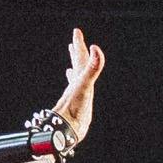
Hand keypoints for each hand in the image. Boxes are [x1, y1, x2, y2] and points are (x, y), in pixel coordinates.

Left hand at [50, 27, 104, 147]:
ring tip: (74, 59)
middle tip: (76, 39)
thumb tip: (95, 48)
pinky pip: (77, 90)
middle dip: (78, 51)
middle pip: (77, 65)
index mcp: (79, 79)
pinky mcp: (78, 105)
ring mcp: (77, 94)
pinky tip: (73, 83)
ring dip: (76, 65)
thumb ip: (92, 68)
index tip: (77, 32)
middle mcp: (77, 85)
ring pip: (76, 75)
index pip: (80, 59)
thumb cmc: (75, 109)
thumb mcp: (84, 85)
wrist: (66, 130)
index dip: (79, 45)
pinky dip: (75, 82)